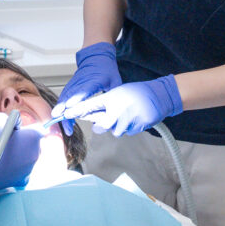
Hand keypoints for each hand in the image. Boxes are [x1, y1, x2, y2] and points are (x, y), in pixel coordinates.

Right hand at [0, 113, 43, 188]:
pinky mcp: (22, 180)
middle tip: (11, 141)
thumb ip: (10, 119)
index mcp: (32, 137)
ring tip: (4, 153)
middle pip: (34, 145)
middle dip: (25, 142)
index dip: (27, 129)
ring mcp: (29, 169)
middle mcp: (35, 154)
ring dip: (20, 156)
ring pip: (28, 159)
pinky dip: (15, 168)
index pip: (38, 129)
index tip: (19, 130)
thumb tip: (13, 122)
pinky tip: (4, 164)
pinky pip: (22, 171)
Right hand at [51, 43, 121, 134]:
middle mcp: (81, 81)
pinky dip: (61, 104)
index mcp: (94, 80)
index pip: (84, 89)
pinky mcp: (72, 85)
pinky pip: (64, 95)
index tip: (70, 105)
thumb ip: (114, 97)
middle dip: (63, 107)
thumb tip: (113, 114)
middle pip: (70, 94)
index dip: (76, 98)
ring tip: (56, 119)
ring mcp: (75, 82)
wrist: (97, 56)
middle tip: (58, 117)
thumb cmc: (107, 69)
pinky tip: (59, 114)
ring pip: (65, 95)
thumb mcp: (115, 82)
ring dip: (60, 108)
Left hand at [63, 76, 181, 135]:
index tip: (66, 114)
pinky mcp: (136, 127)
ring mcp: (127, 119)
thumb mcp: (118, 93)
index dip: (77, 111)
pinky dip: (128, 127)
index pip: (89, 105)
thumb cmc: (137, 93)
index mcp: (112, 98)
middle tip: (109, 118)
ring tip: (127, 114)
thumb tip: (92, 119)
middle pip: (101, 125)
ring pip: (114, 131)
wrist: (159, 96)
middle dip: (102, 124)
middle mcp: (117, 109)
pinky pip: (126, 132)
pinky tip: (134, 117)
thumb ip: (105, 105)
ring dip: (117, 126)